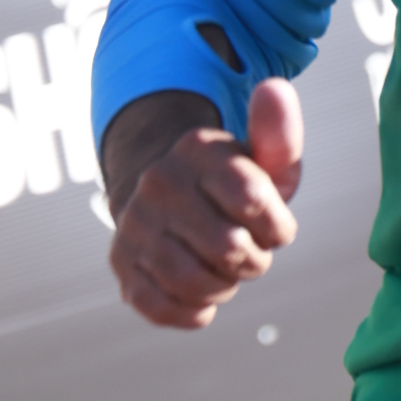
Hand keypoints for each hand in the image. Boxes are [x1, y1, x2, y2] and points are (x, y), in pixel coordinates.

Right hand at [105, 80, 302, 328]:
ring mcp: (134, 224)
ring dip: (224, 287)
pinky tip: (201, 296)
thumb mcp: (264, 159)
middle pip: (231, 248)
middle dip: (254, 261)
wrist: (168, 199)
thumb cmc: (232, 186)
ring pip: (197, 283)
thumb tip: (274, 89)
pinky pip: (162, 307)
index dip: (278, 227)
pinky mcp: (121, 264)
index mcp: (197, 148)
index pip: (256, 201)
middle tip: (247, 251)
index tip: (272, 224)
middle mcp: (158, 182)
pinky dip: (193, 311)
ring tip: (223, 271)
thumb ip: (279, 134)